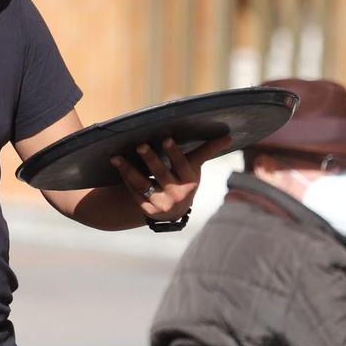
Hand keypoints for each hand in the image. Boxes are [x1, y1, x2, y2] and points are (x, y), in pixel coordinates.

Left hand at [112, 136, 230, 221]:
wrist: (173, 209)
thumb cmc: (184, 179)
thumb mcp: (194, 167)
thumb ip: (207, 150)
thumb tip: (229, 136)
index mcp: (190, 181)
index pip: (182, 165)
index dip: (174, 153)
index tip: (166, 139)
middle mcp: (177, 195)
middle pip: (161, 174)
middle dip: (151, 159)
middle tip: (140, 145)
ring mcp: (162, 204)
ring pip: (143, 184)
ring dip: (128, 169)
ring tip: (116, 157)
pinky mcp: (148, 210)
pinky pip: (134, 193)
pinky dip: (126, 179)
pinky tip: (118, 167)